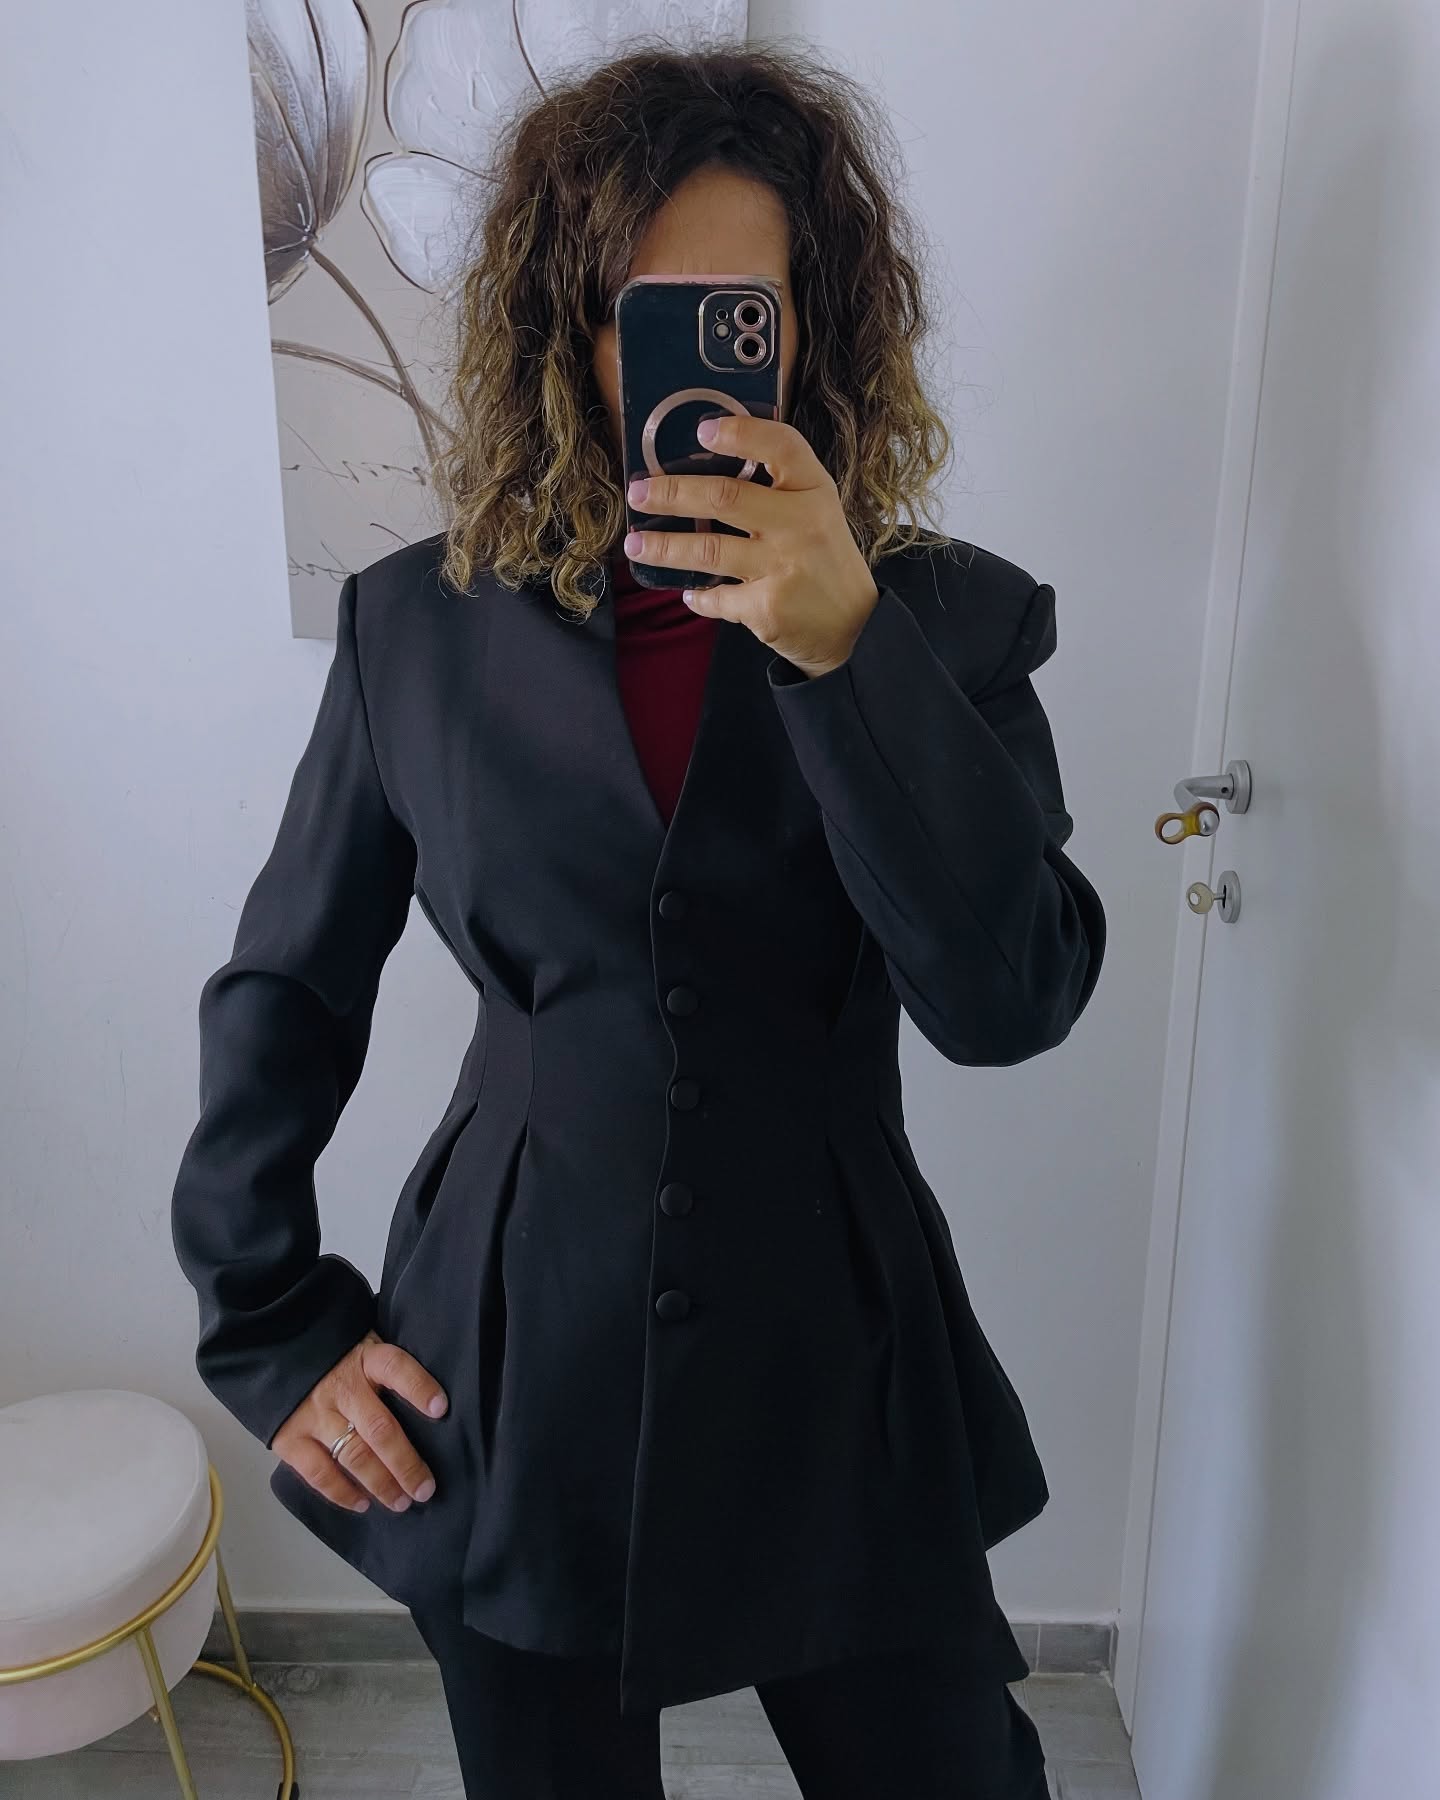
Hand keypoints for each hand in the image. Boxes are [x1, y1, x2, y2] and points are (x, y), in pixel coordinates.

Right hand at [270, 1328, 447, 1514]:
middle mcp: (340, 1387)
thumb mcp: (364, 1346)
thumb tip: (432, 1404)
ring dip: (381, 1484)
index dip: (419, 1388)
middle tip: (425, 1489)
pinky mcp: (289, 1438)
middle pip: (380, 1428)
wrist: (276, 1352)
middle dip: (406, 1464)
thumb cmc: (336, 1358)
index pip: (395, 1368)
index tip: (441, 1409)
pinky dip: (342, 1493)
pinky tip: (363, 1504)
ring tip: (401, 1502)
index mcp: (364, 1359)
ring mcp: (313, 1414)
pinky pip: (319, 1472)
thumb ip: (388, 1370)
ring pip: (354, 1455)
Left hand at [624, 414, 880, 678]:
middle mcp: (801, 524)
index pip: (782, 446)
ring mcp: (783, 567)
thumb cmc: (824, 560)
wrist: (855, 627)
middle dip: (672, 493)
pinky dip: (698, 595)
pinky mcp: (767, 608)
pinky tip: (688, 591)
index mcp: (814, 491)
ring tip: (635, 544)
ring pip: (708, 549)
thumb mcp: (817, 511)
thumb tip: (707, 463)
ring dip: (663, 547)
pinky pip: (717, 597)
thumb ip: (778, 487)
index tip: (702, 429)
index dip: (741, 434)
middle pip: (726, 497)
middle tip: (638, 493)